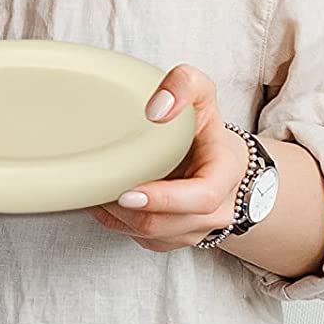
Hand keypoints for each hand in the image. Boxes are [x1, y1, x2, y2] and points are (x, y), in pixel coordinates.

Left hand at [88, 63, 248, 250]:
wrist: (218, 159)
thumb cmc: (206, 127)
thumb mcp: (202, 94)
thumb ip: (183, 85)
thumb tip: (156, 109)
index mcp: (225, 174)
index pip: (202, 197)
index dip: (164, 199)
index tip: (129, 193)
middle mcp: (216, 210)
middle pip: (167, 223)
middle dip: (128, 210)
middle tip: (98, 188)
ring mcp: (194, 229)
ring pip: (150, 234)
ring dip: (119, 215)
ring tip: (98, 187)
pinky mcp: (173, 238)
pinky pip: (140, 238)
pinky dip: (116, 220)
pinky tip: (105, 196)